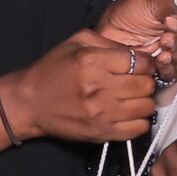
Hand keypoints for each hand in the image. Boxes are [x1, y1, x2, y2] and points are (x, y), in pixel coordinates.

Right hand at [4, 29, 157, 144]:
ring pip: (146, 106)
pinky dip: (139, 120)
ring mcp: (100, 113)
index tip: (141, 64)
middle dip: (146, 80)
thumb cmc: (52, 70)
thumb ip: (109, 42)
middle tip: (137, 80)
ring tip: (132, 96)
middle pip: (146, 85)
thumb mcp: (76, 42)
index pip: (139, 61)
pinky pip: (138, 129)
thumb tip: (138, 52)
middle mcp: (97, 88)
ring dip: (143, 100)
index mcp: (92, 61)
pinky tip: (128, 112)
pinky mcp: (101, 133)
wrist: (30, 103)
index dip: (146, 62)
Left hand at [98, 0, 176, 81]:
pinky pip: (171, 74)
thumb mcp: (152, 2)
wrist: (108, 26)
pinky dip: (168, 66)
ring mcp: (172, 59)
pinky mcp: (159, 72)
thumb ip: (172, 9)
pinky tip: (161, 57)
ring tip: (165, 41)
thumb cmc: (130, 11)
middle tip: (172, 28)